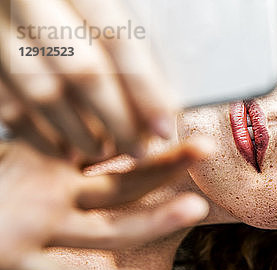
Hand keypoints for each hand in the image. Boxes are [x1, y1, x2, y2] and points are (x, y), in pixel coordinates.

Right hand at [0, 0, 175, 161]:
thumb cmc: (70, 4)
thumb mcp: (98, 6)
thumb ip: (126, 43)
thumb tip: (163, 99)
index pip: (117, 41)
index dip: (145, 90)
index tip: (165, 127)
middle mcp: (32, 4)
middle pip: (83, 71)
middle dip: (117, 120)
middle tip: (138, 150)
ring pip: (43, 92)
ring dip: (79, 133)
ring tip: (103, 152)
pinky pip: (9, 105)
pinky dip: (39, 135)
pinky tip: (63, 150)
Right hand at [0, 137, 211, 269]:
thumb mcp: (23, 156)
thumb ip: (59, 148)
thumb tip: (111, 140)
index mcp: (51, 161)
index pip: (114, 151)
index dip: (154, 145)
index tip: (191, 136)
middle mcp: (49, 190)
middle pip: (121, 184)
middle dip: (165, 168)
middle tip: (204, 149)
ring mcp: (33, 226)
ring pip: (109, 231)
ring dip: (155, 222)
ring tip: (197, 209)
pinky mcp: (9, 258)